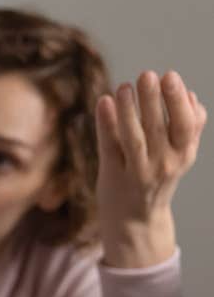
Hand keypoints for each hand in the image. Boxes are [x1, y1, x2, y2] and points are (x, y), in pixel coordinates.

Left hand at [95, 71, 205, 268]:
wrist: (136, 222)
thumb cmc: (157, 179)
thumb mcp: (181, 156)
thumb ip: (189, 129)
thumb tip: (192, 96)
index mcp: (182, 155)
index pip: (185, 125)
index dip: (177, 100)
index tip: (170, 76)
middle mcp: (161, 165)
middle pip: (158, 129)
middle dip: (153, 99)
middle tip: (147, 74)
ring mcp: (136, 172)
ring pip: (133, 138)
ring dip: (129, 110)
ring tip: (125, 86)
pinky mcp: (112, 176)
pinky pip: (109, 147)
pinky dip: (106, 124)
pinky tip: (104, 101)